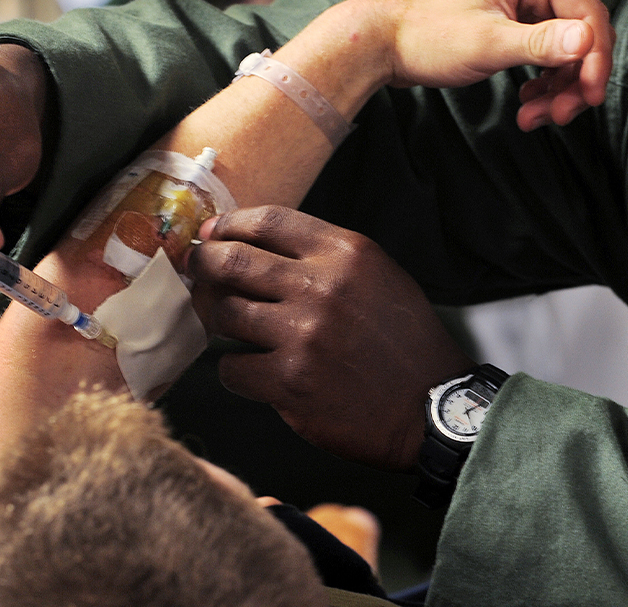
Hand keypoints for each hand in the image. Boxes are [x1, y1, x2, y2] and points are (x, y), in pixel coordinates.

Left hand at [187, 206, 474, 471]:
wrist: (430, 405)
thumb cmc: (404, 341)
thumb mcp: (379, 276)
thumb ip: (326, 257)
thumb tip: (258, 244)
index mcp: (346, 253)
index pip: (267, 221)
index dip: (229, 224)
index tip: (213, 234)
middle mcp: (322, 287)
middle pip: (231, 260)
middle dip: (203, 264)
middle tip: (197, 273)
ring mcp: (303, 335)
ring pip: (223, 313)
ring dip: (216, 318)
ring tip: (226, 323)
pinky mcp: (290, 381)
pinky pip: (232, 368)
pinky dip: (236, 370)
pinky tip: (254, 371)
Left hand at [288, 0, 614, 130]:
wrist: (378, 40)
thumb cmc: (425, 34)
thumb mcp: (489, 43)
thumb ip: (542, 43)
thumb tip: (588, 40)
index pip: (589, 15)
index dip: (596, 62)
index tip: (589, 99)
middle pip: (581, 34)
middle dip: (575, 80)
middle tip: (560, 117)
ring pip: (565, 49)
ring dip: (558, 88)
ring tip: (535, 118)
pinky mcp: (512, 19)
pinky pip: (544, 53)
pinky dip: (542, 83)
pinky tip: (527, 105)